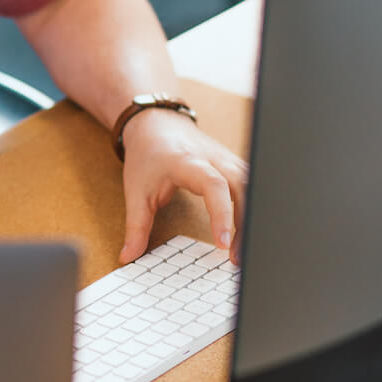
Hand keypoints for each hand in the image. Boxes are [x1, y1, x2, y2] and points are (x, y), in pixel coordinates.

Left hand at [117, 108, 247, 266]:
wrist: (157, 124)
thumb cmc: (148, 156)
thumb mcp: (136, 192)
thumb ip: (135, 227)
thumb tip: (128, 256)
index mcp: (188, 162)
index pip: (214, 185)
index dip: (222, 213)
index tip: (223, 242)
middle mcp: (214, 159)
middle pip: (242, 187)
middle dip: (243, 223)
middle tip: (236, 257)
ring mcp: (228, 160)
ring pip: (252, 186)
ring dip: (251, 218)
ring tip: (242, 250)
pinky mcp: (234, 165)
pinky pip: (253, 185)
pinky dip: (253, 208)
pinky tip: (249, 232)